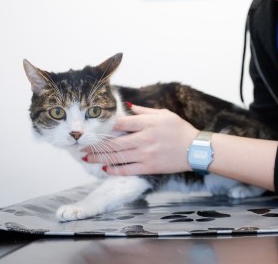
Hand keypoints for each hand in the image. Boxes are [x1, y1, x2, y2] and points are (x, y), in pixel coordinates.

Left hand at [83, 105, 198, 175]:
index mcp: (147, 124)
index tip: (91, 128)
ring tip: (87, 158)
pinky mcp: (150, 167)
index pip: (120, 123)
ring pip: (118, 157)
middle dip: (96, 145)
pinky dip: (115, 169)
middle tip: (82, 146)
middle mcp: (144, 139)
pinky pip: (128, 169)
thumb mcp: (164, 114)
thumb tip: (129, 107)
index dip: (104, 126)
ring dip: (100, 158)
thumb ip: (144, 111)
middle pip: (114, 142)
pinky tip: (105, 168)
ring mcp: (146, 154)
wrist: (195, 149)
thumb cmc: (180, 129)